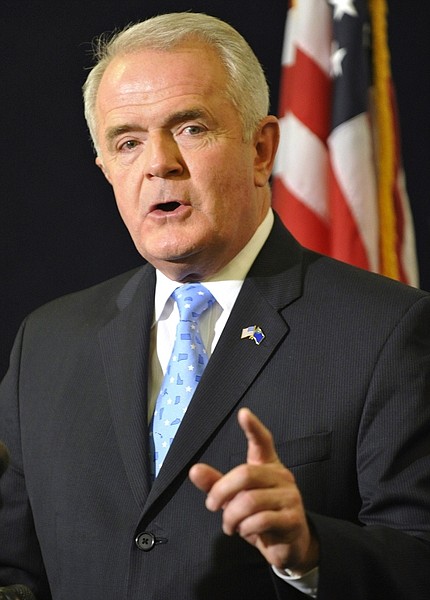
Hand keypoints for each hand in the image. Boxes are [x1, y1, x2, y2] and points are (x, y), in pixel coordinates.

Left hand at [189, 408, 318, 572]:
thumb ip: (216, 485)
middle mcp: (281, 476)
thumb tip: (194, 471)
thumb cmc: (261, 516)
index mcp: (268, 466)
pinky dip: (245, 528)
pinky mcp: (292, 519)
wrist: (288, 545)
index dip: (253, 427)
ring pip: (249, 501)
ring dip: (231, 517)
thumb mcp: (235, 500)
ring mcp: (290, 497)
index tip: (243, 413)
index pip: (263, 442)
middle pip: (245, 474)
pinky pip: (260, 520)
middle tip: (212, 506)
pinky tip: (244, 531)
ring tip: (229, 525)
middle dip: (221, 492)